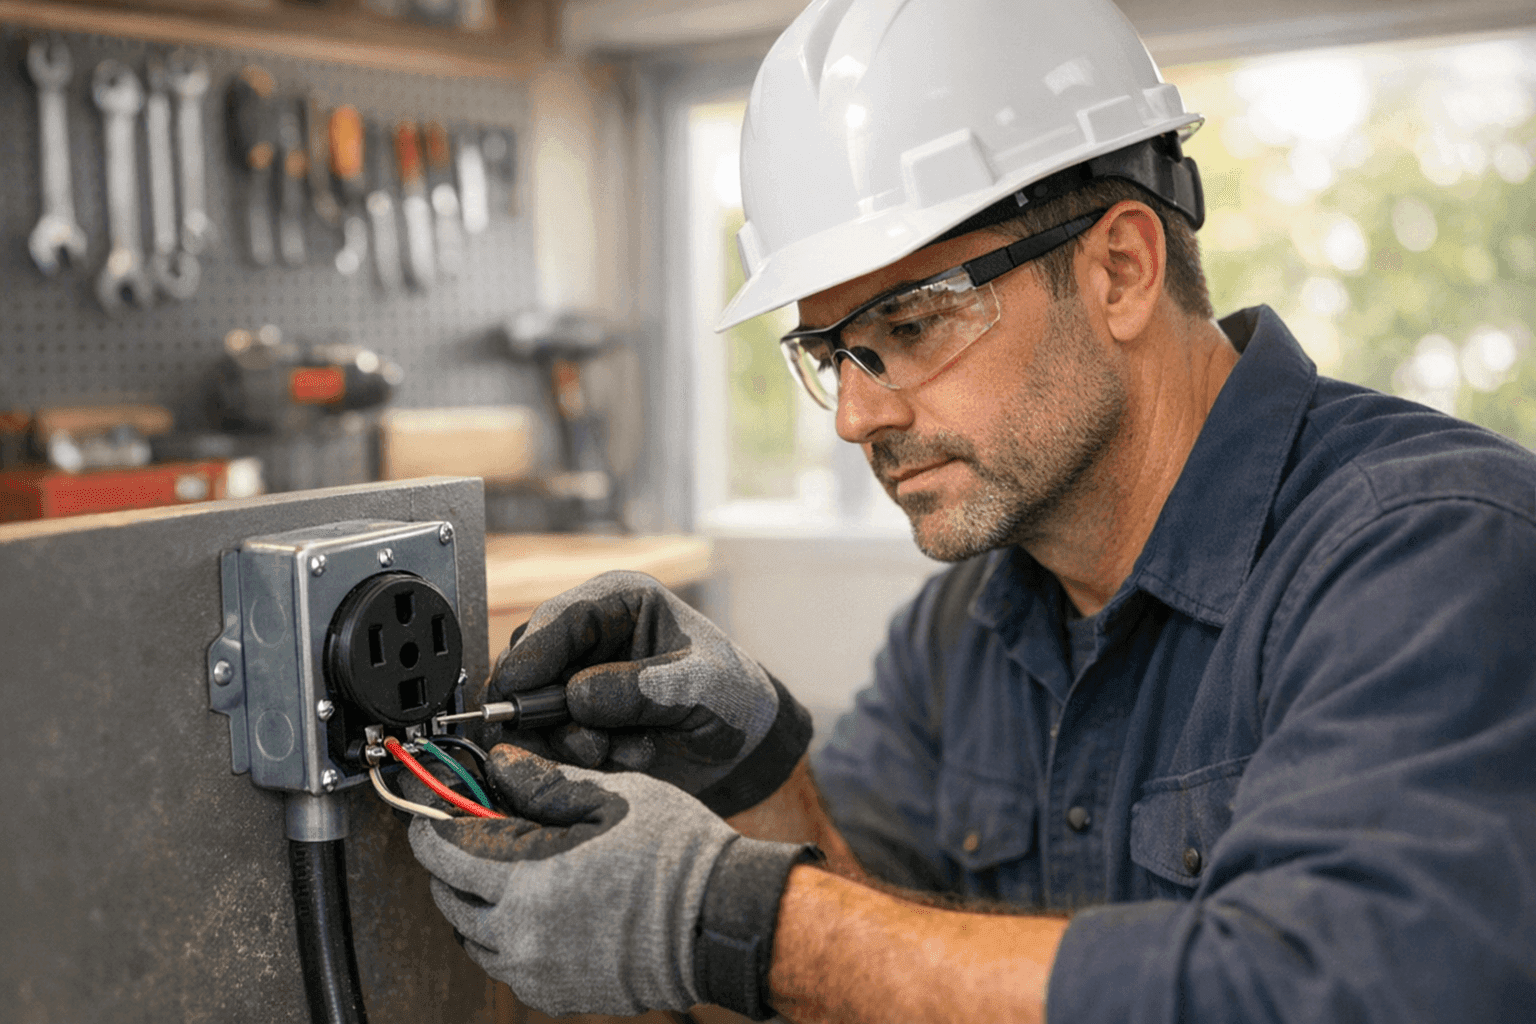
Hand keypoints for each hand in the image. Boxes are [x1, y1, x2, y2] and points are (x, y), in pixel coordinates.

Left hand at [407, 744, 816, 1018]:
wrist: (719, 921)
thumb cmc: (674, 857)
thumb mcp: (611, 798)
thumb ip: (545, 783)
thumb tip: (502, 764)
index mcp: (524, 881)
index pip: (442, 850)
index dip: (432, 820)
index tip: (435, 803)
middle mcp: (517, 935)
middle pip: (447, 894)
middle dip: (452, 859)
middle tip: (478, 828)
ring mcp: (534, 972)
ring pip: (470, 934)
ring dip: (476, 899)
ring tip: (511, 867)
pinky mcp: (554, 995)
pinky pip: (505, 964)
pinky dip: (505, 934)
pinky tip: (539, 906)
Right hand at [482, 570, 812, 816]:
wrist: (741, 751)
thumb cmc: (732, 700)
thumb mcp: (699, 688)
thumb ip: (641, 689)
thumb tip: (576, 697)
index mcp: (622, 602)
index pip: (561, 617)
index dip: (533, 653)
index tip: (515, 689)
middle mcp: (591, 636)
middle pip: (528, 661)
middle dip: (548, 708)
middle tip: (590, 745)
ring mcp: (577, 678)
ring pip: (529, 707)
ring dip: (568, 740)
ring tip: (624, 753)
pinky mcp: (573, 720)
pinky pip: (545, 740)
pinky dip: (576, 757)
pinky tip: (625, 759)